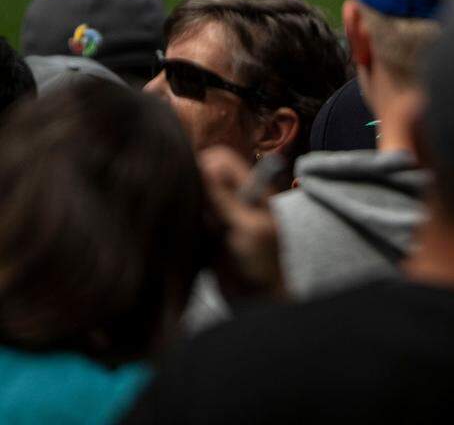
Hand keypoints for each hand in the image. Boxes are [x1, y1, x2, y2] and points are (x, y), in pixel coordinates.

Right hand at [198, 146, 285, 301]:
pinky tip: (189, 237)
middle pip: (204, 175)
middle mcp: (235, 197)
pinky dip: (185, 223)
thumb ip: (226, 199)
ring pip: (194, 196)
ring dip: (188, 206)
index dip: (205, 165)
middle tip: (196, 212)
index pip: (222, 160)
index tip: (194, 184)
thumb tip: (208, 166)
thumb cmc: (260, 264)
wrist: (254, 301)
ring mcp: (220, 215)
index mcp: (252, 189)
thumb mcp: (247, 228)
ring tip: (196, 227)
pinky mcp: (207, 232)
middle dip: (193, 187)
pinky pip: (189, 217)